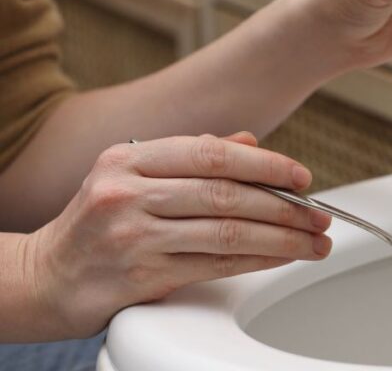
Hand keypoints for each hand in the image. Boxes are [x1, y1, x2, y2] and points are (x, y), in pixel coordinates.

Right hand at [25, 132, 330, 337]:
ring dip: (281, 238)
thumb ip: (189, 157)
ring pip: (226, 232)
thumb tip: (250, 142)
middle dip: (284, 205)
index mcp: (127, 160)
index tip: (301, 177)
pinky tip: (281, 258)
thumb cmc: (98, 224)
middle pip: (225, 193)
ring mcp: (132, 237)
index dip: (265, 164)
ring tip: (313, 242)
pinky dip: (256, 261)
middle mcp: (126, 194)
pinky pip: (214, 266)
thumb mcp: (131, 177)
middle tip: (319, 214)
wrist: (42, 279)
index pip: (210, 153)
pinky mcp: (140, 277)